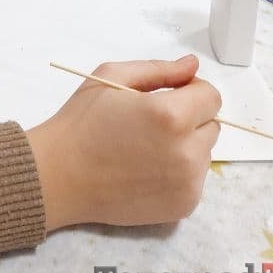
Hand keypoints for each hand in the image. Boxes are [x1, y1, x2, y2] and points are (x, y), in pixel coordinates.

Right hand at [26, 55, 219, 229]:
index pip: (211, 96)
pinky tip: (148, 169)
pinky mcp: (184, 207)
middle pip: (211, 125)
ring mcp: (188, 184)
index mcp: (171, 116)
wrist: (62, 175)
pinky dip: (179, 171)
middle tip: (153, 122)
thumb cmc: (83, 120)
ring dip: (186, 145)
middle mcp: (187, 152)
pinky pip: (195, 179)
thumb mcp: (112, 77)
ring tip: (148, 146)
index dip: (191, 90)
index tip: (168, 94)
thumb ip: (159, 69)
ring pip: (204, 153)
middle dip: (190, 118)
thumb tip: (192, 65)